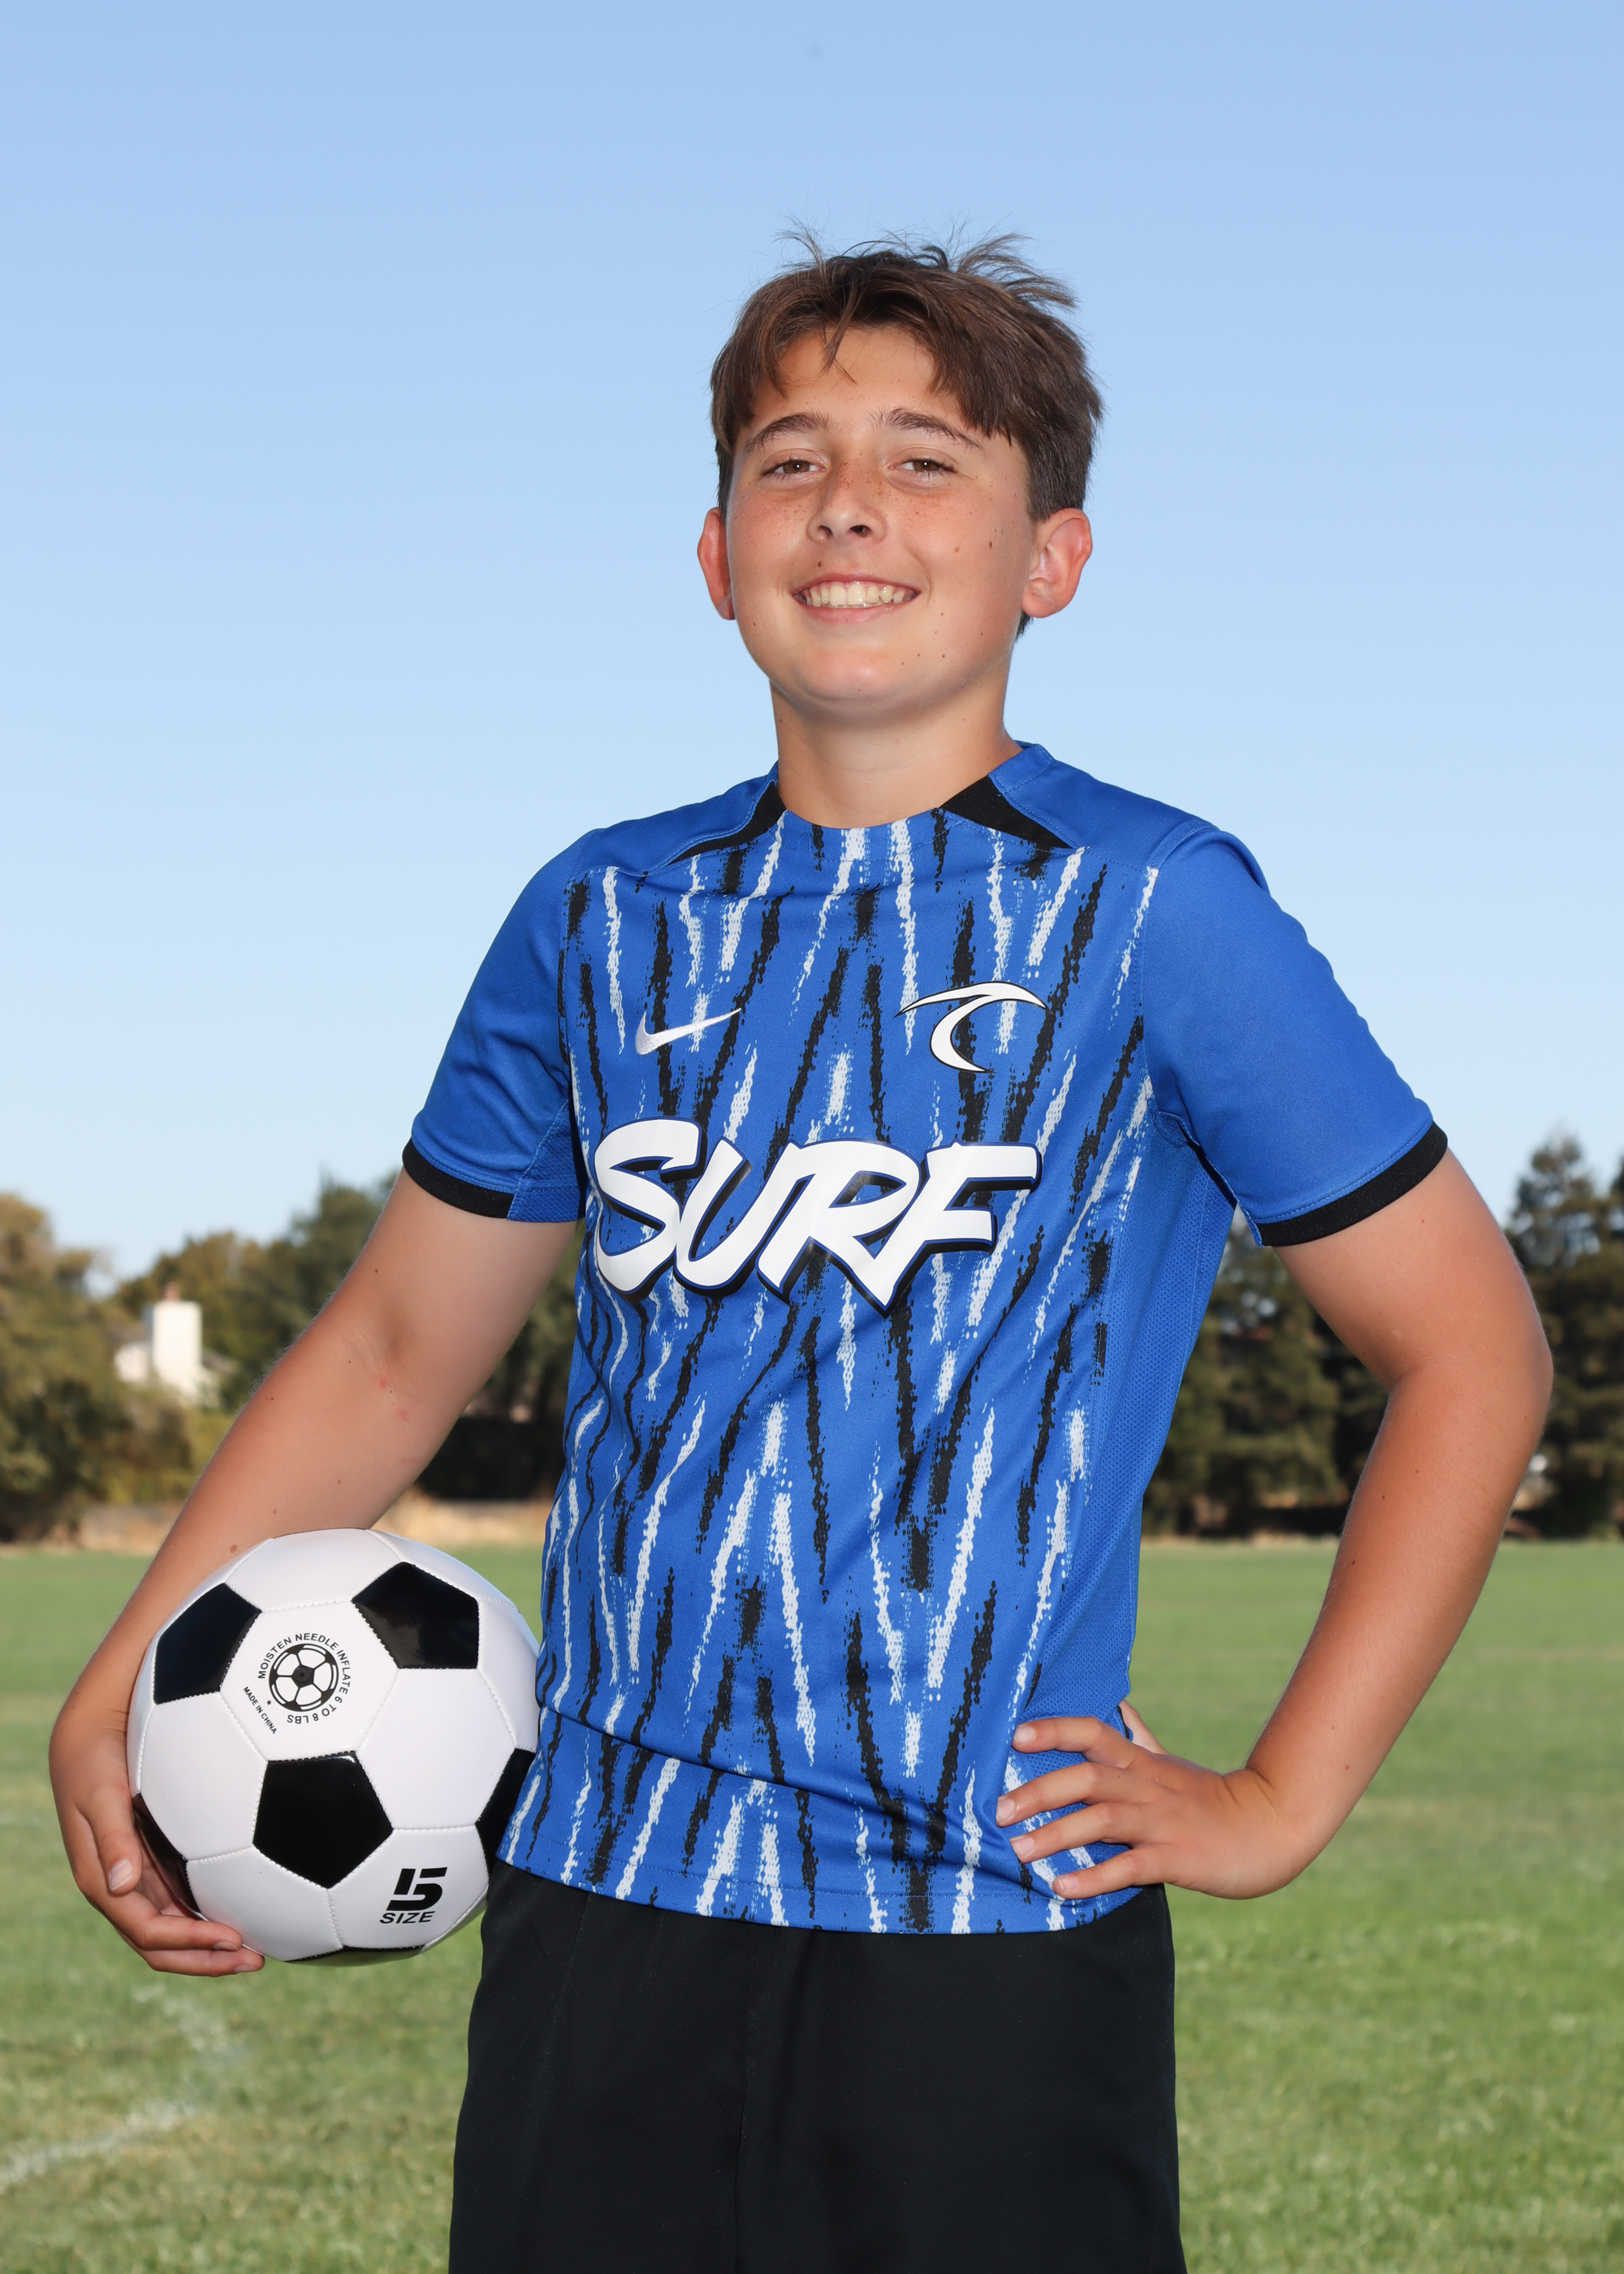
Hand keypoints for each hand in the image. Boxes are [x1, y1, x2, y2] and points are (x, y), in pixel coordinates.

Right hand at [49, 1702, 262, 1975]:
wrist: (90, 1738)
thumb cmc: (94, 1763)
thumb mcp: (101, 1795)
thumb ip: (114, 1838)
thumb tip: (123, 1886)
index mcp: (103, 1883)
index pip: (147, 1931)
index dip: (188, 1941)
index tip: (232, 1939)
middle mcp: (121, 1890)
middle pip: (162, 1946)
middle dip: (206, 1960)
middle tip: (257, 1961)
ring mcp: (137, 1879)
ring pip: (173, 1930)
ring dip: (210, 1948)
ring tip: (258, 1951)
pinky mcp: (153, 1863)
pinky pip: (181, 1902)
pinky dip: (208, 1917)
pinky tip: (243, 1912)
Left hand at [997, 1704, 1306, 1902]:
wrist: (1270, 1826)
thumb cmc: (1211, 1797)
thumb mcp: (1171, 1762)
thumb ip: (1139, 1738)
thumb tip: (1116, 1708)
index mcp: (1141, 1763)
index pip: (1093, 1732)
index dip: (1055, 1730)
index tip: (1015, 1737)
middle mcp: (1147, 1787)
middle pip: (1087, 1778)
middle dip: (1040, 1792)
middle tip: (999, 1811)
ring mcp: (1162, 1822)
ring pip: (1103, 1821)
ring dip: (1057, 1835)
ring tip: (1020, 1852)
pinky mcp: (1177, 1858)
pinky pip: (1130, 1866)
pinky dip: (1096, 1877)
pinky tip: (1064, 1888)